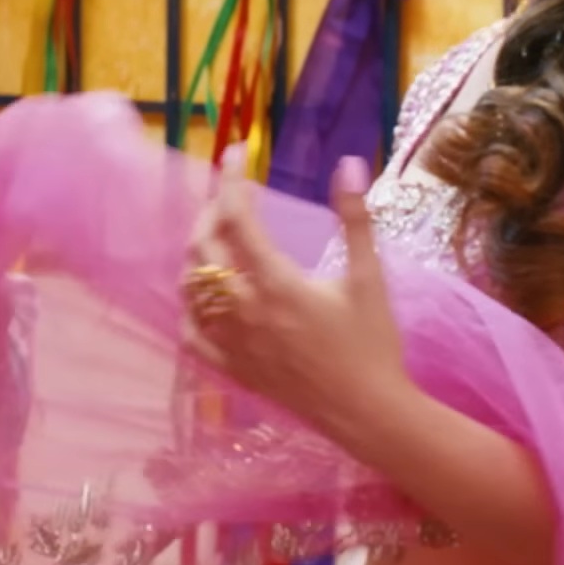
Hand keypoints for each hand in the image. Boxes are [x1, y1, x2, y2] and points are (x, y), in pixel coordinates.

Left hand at [183, 157, 411, 451]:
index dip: (230, 179)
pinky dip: (191, 305)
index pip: (237, 217)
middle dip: (212, 211)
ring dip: (198, 253)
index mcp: (277, 282)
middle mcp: (244, 310)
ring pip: (191, 286)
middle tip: (232, 196)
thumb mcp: (369, 277)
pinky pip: (191, 332)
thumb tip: (348, 164)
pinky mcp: (232, 368)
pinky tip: (202, 294)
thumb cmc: (373, 344)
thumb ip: (355, 218)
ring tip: (218, 237)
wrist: (367, 411)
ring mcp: (232, 342)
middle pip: (205, 247)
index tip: (235, 153)